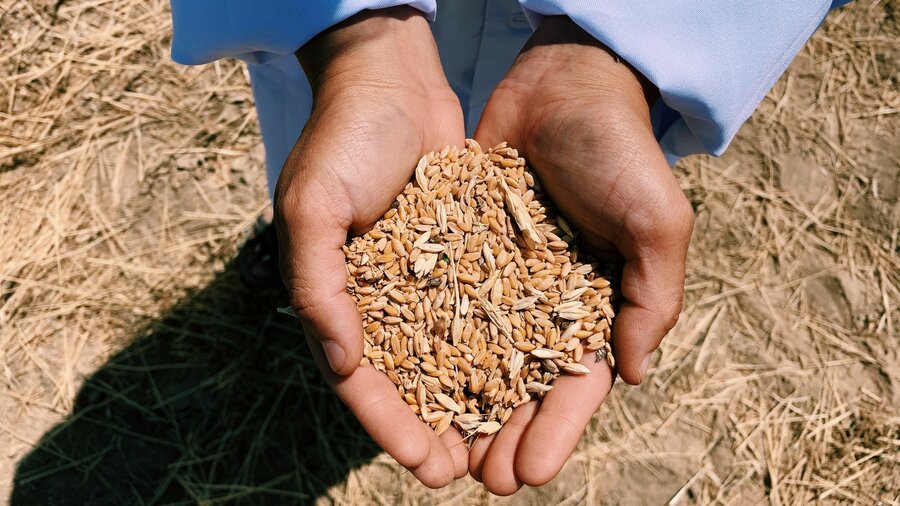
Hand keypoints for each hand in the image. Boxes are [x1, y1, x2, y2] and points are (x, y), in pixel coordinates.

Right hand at [274, 7, 466, 486]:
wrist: (392, 79)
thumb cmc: (343, 138)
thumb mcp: (313, 207)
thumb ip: (316, 285)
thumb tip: (339, 360)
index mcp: (335, 296)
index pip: (359, 377)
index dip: (388, 424)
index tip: (423, 463)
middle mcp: (378, 296)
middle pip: (406, 380)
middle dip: (433, 430)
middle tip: (464, 475)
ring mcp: (421, 279)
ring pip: (447, 356)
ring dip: (470, 403)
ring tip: (498, 447)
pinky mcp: (459, 256)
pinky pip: (478, 312)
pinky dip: (496, 347)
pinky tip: (523, 379)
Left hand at [469, 17, 693, 492]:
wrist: (562, 85)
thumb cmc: (620, 151)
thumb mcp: (657, 222)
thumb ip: (652, 298)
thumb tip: (634, 376)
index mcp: (599, 305)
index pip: (577, 385)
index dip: (555, 433)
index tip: (529, 474)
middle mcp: (547, 303)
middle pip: (522, 385)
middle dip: (504, 434)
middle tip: (480, 480)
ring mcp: (503, 281)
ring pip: (478, 357)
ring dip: (462, 408)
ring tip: (440, 453)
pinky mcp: (465, 252)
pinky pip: (443, 306)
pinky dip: (429, 346)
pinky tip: (408, 384)